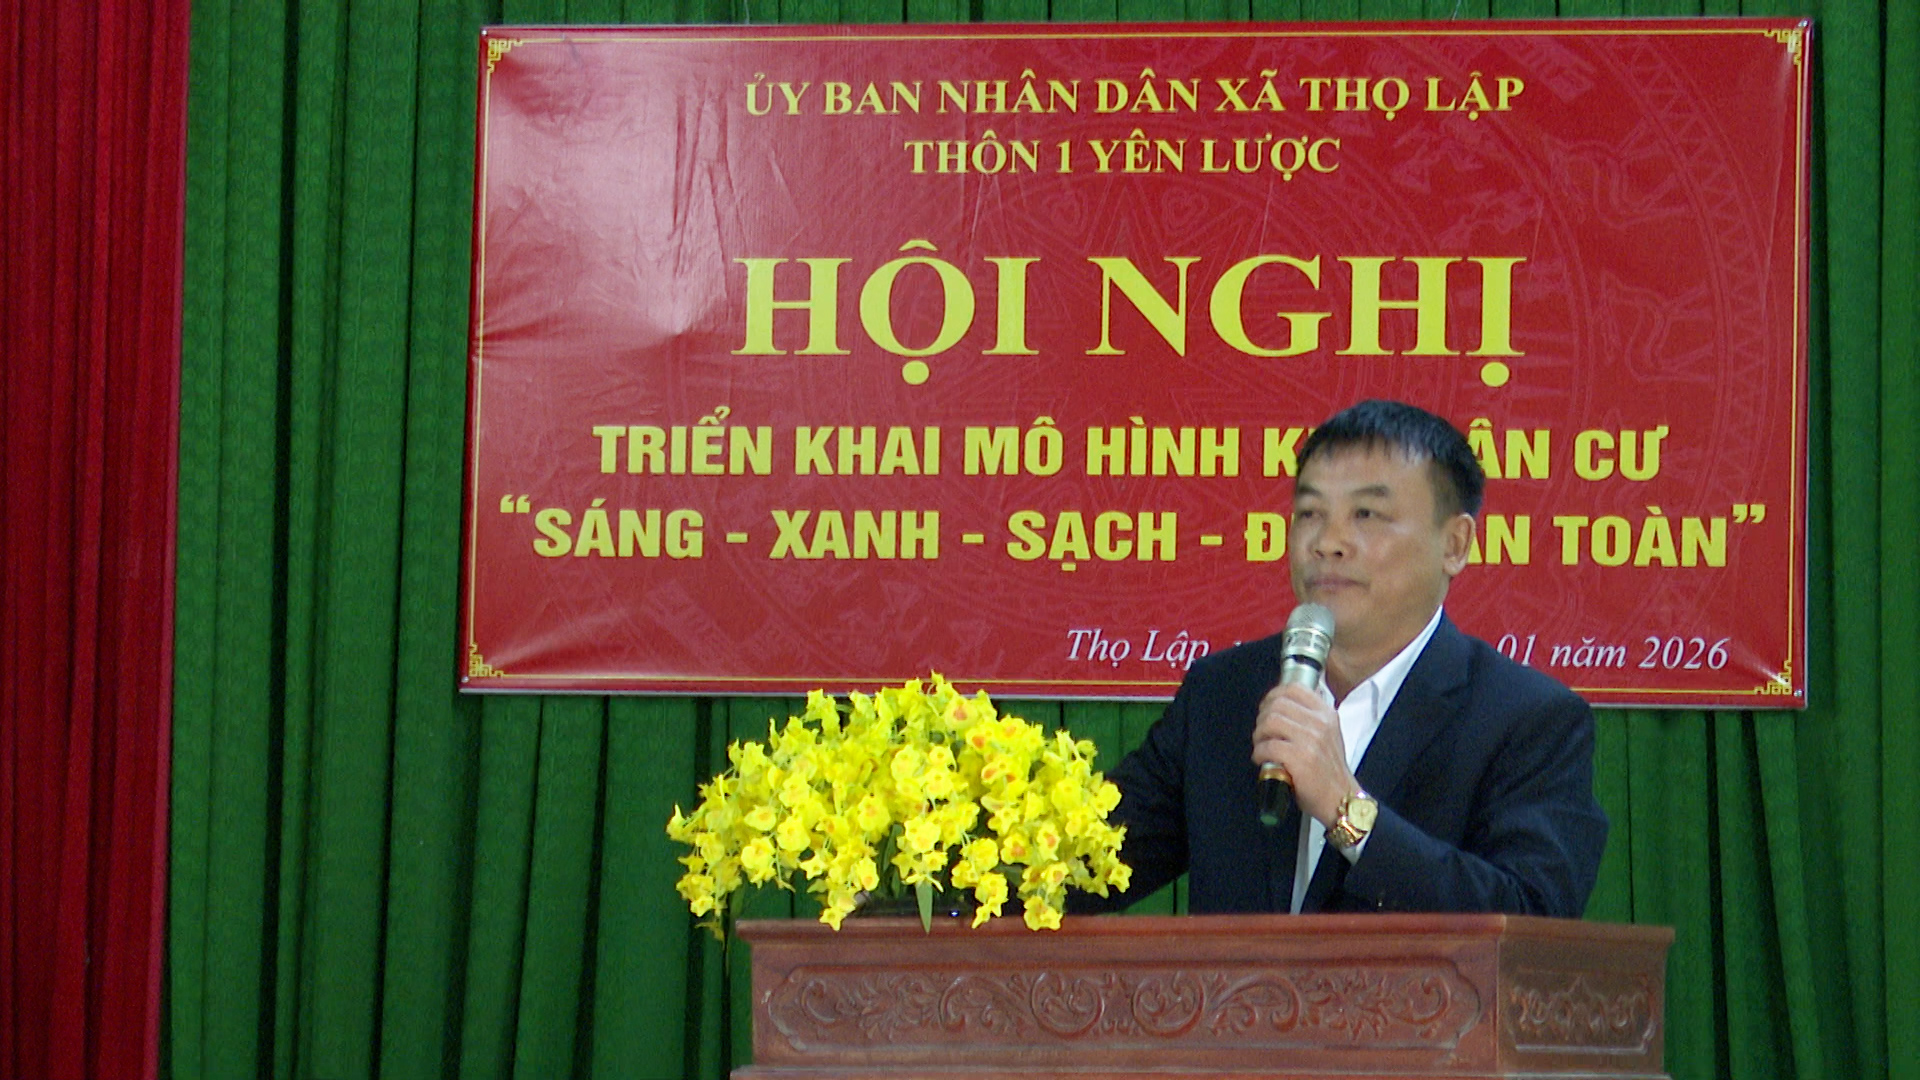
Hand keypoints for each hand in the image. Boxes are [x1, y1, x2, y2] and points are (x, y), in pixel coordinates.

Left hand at [1252, 683, 1357, 825]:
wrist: (1340, 798)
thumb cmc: (1329, 769)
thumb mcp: (1329, 734)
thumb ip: (1312, 716)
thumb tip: (1285, 700)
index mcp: (1327, 714)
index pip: (1295, 688)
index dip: (1273, 695)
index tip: (1266, 707)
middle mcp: (1320, 723)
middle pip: (1277, 704)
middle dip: (1262, 717)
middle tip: (1262, 732)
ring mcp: (1310, 740)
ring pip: (1270, 722)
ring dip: (1259, 734)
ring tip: (1261, 745)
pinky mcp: (1299, 758)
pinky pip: (1268, 746)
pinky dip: (1259, 753)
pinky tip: (1263, 759)